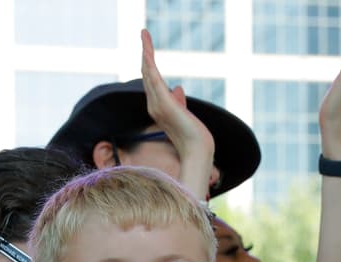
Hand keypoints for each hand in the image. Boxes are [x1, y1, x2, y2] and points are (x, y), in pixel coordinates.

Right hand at [140, 28, 214, 197]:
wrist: (196, 149)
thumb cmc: (193, 137)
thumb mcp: (185, 114)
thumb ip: (179, 101)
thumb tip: (177, 89)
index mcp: (159, 108)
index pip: (152, 83)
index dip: (149, 66)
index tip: (148, 52)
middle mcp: (154, 105)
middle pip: (146, 74)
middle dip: (145, 54)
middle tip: (144, 35)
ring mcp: (156, 102)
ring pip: (148, 71)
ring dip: (146, 50)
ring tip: (144, 33)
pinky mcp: (162, 100)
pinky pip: (152, 75)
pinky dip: (149, 59)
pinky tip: (147, 48)